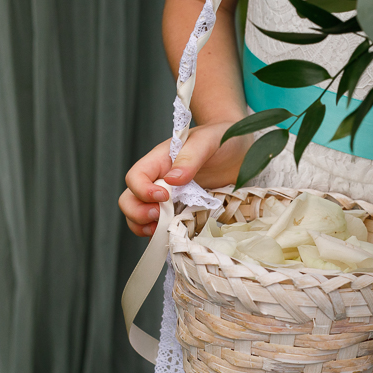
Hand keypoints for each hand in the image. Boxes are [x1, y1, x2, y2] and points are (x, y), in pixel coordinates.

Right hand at [118, 121, 250, 236]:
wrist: (241, 148)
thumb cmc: (223, 138)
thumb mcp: (208, 141)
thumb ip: (190, 158)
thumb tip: (172, 180)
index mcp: (160, 160)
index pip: (135, 177)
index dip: (142, 190)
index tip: (164, 196)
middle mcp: (159, 180)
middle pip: (130, 199)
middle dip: (138, 213)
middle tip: (159, 218)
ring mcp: (170, 197)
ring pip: (141, 216)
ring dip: (146, 227)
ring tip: (164, 229)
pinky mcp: (183, 210)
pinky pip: (164, 225)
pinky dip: (164, 234)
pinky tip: (176, 234)